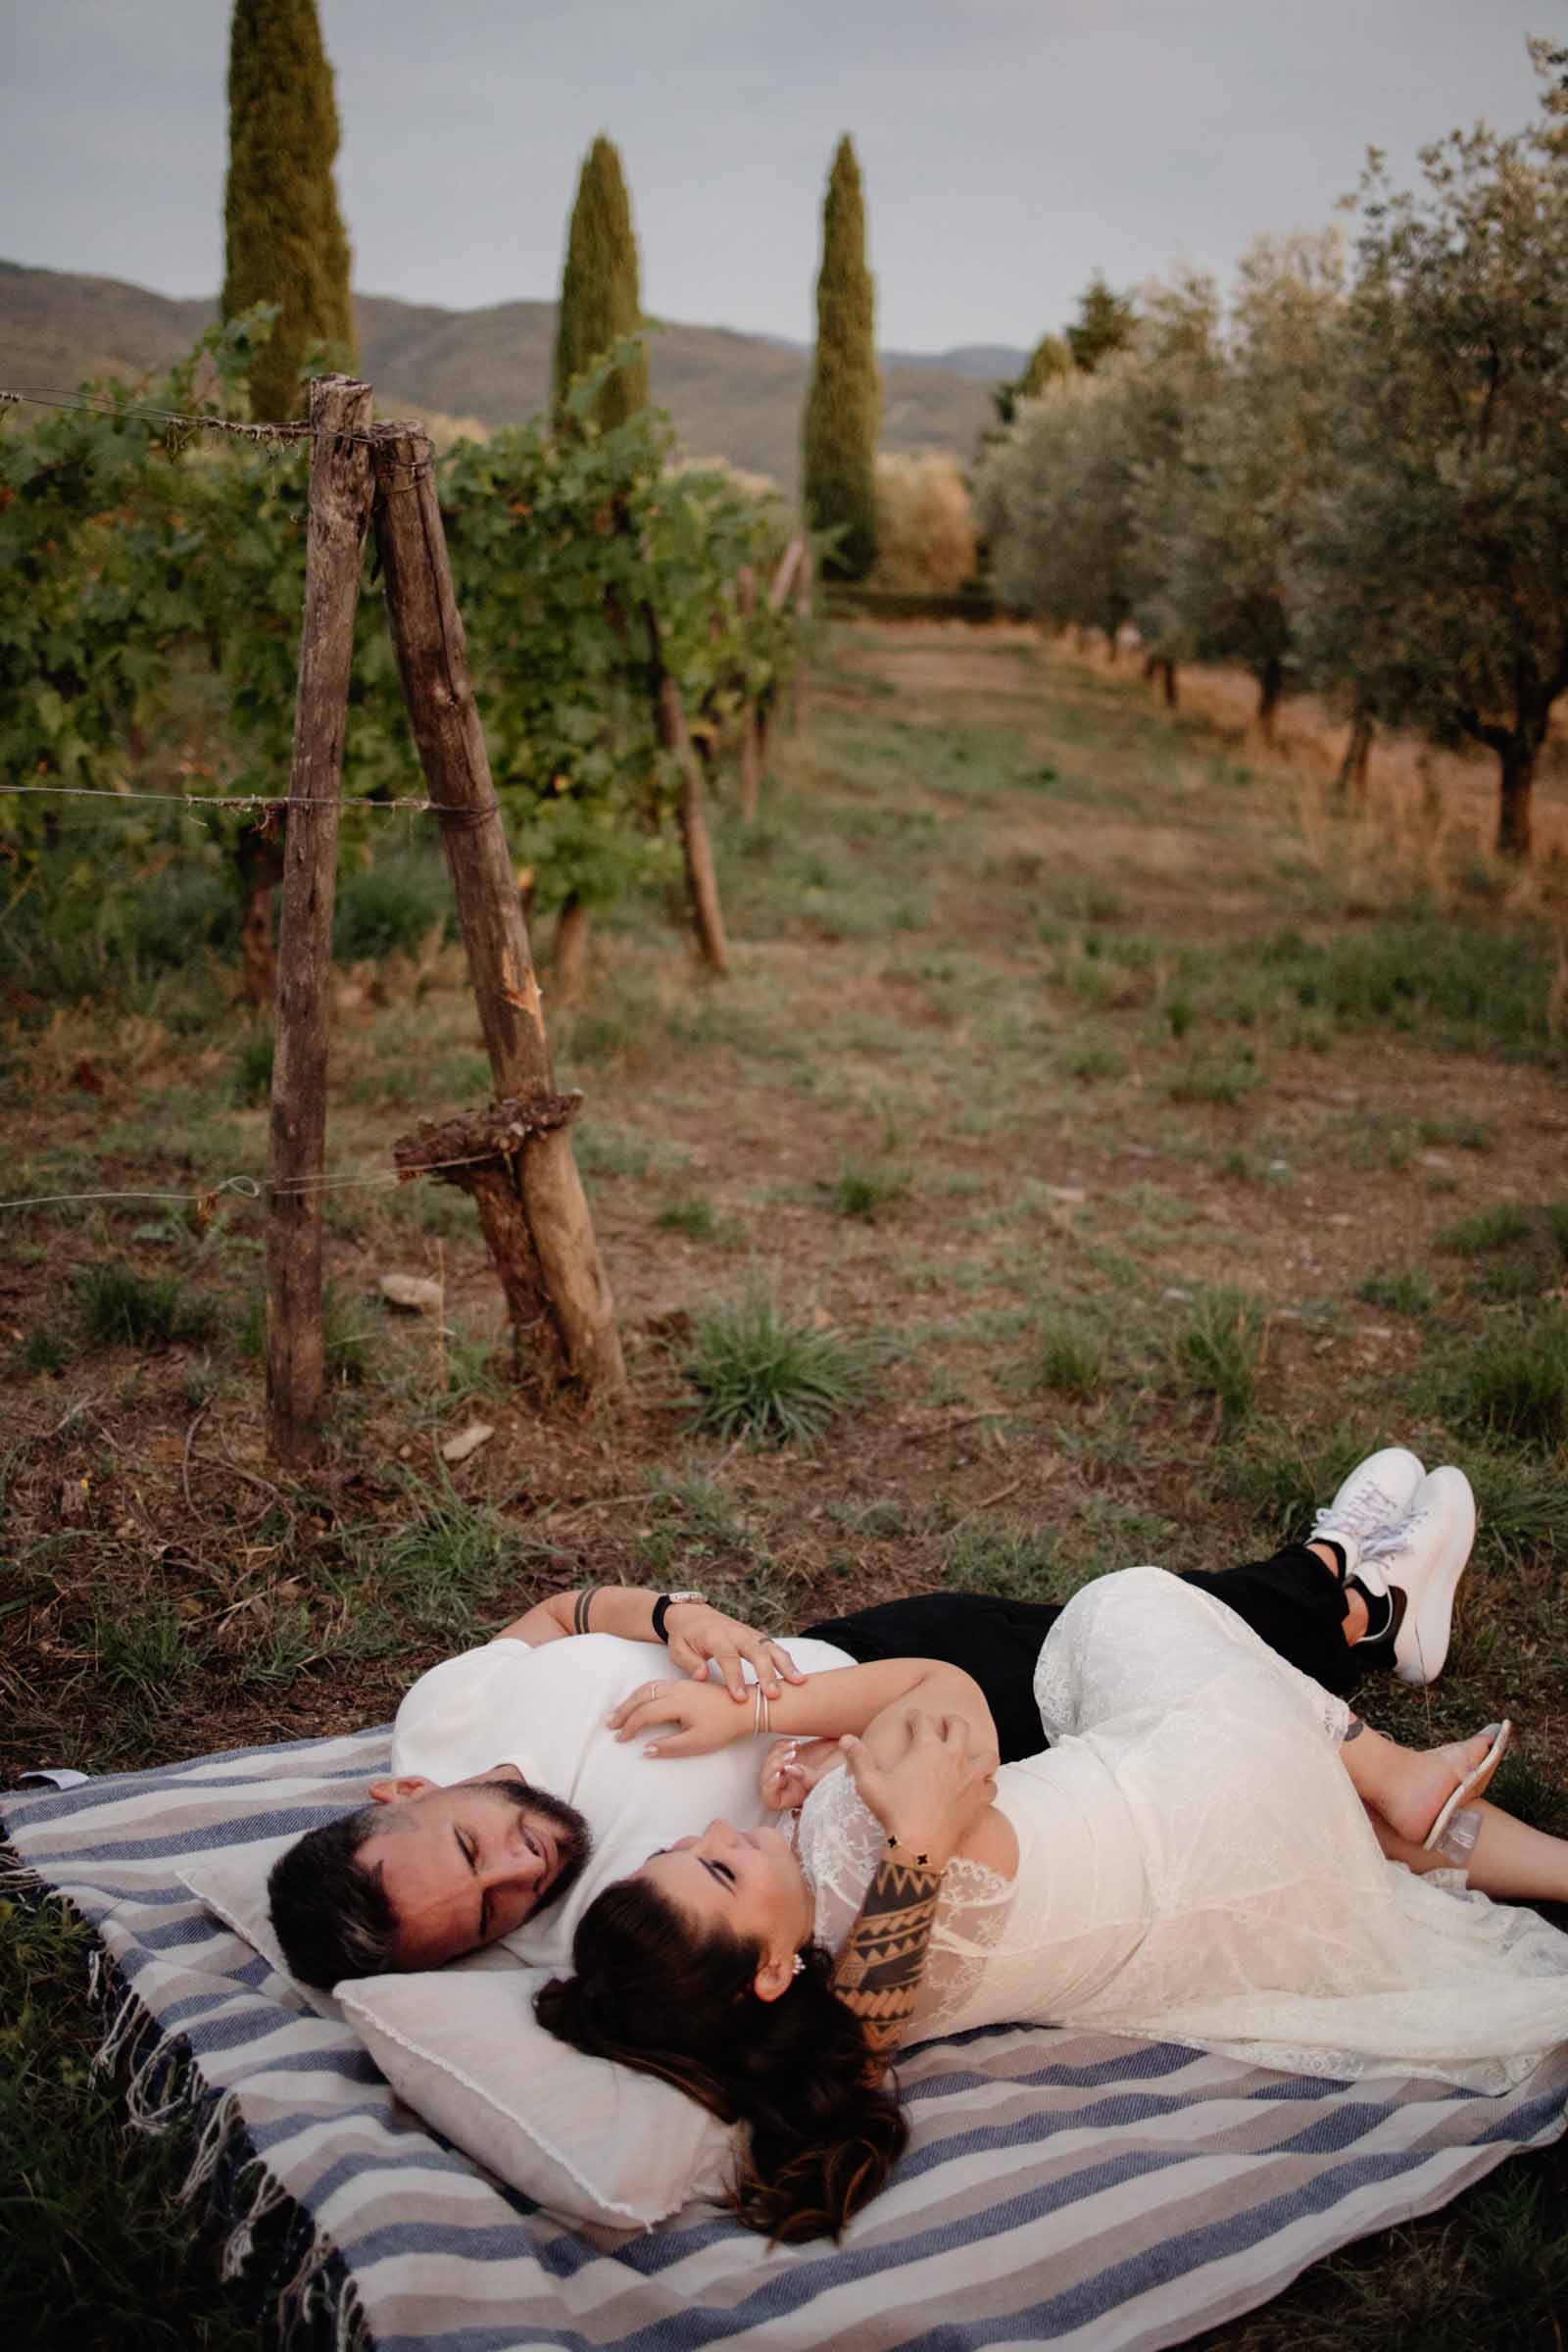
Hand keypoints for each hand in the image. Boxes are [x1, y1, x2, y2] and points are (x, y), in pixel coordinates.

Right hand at [606, 1675, 757, 1757]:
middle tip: (610, 1724)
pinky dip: (642, 1693)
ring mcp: (681, 1684)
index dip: (630, 1726)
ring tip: (619, 1713)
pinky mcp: (686, 1683)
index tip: (621, 1739)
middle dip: (624, 1710)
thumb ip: (670, 1747)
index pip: (645, 1713)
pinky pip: (657, 1684)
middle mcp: (676, 1689)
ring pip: (648, 1687)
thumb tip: (645, 1750)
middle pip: (642, 1696)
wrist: (746, 1706)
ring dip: (631, 1700)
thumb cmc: (723, 1726)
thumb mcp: (698, 1742)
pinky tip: (639, 1702)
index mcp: (677, 1703)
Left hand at [661, 1601, 807, 1703]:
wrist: (692, 1614)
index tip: (740, 1698)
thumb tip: (702, 1677)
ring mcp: (749, 1633)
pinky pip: (774, 1648)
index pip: (728, 1656)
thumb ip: (690, 1663)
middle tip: (774, 1695)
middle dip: (766, 1673)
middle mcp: (736, 1632)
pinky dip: (787, 1661)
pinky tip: (797, 1677)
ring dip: (785, 1665)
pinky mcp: (757, 1637)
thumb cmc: (684, 1636)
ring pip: (770, 1647)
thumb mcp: (678, 1649)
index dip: (734, 1677)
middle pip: (755, 1651)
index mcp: (715, 1635)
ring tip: (799, 1682)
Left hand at [760, 1735, 844, 1812]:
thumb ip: (810, 1779)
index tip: (779, 1775)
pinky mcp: (794, 1753)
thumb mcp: (830, 1778)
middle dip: (773, 1766)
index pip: (772, 1800)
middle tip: (789, 1757)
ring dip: (777, 1754)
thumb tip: (790, 1770)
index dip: (769, 1789)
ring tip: (794, 1749)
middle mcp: (791, 1784)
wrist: (856, 1753)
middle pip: (766, 1779)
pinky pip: (776, 1748)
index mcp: (797, 1797)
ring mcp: (791, 1768)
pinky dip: (782, 1745)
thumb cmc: (847, 1772)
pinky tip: (795, 1744)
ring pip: (769, 1762)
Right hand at [841, 1705, 998, 1871]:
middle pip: (959, 1726)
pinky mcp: (980, 1800)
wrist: (919, 1846)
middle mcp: (952, 1757)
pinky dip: (987, 1784)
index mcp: (926, 1748)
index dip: (915, 1716)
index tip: (912, 1716)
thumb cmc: (892, 1812)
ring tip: (971, 1755)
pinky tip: (978, 1787)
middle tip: (945, 1722)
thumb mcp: (869, 1783)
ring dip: (979, 1752)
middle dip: (952, 1720)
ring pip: (987, 1755)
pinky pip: (992, 1785)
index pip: (923, 1720)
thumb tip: (845, 1739)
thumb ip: (858, 1758)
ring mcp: (970, 1778)